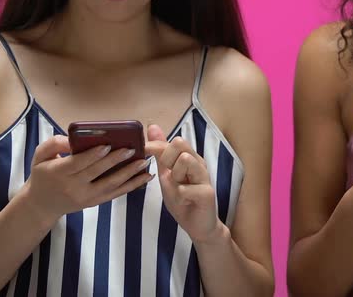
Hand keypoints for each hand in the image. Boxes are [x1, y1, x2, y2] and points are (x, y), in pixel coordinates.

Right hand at [23, 135, 152, 219]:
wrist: (41, 204)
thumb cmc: (43, 174)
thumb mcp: (39, 156)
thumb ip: (54, 144)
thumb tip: (72, 139)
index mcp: (59, 173)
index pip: (79, 163)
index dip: (94, 155)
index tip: (108, 145)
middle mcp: (73, 187)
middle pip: (97, 172)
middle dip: (116, 161)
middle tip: (131, 150)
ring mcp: (86, 197)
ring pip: (111, 185)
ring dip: (130, 174)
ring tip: (144, 162)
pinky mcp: (95, 202)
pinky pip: (116, 194)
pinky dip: (132, 186)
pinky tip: (145, 177)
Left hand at [147, 125, 220, 243]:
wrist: (197, 226)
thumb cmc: (183, 200)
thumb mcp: (166, 175)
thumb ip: (161, 153)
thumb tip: (153, 126)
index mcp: (190, 158)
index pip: (173, 141)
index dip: (156, 145)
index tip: (145, 150)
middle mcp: (199, 164)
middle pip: (181, 143)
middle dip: (167, 159)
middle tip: (169, 176)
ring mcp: (205, 177)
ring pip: (185, 160)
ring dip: (175, 177)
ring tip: (178, 189)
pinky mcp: (207, 193)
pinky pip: (185, 187)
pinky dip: (179, 196)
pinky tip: (184, 202)